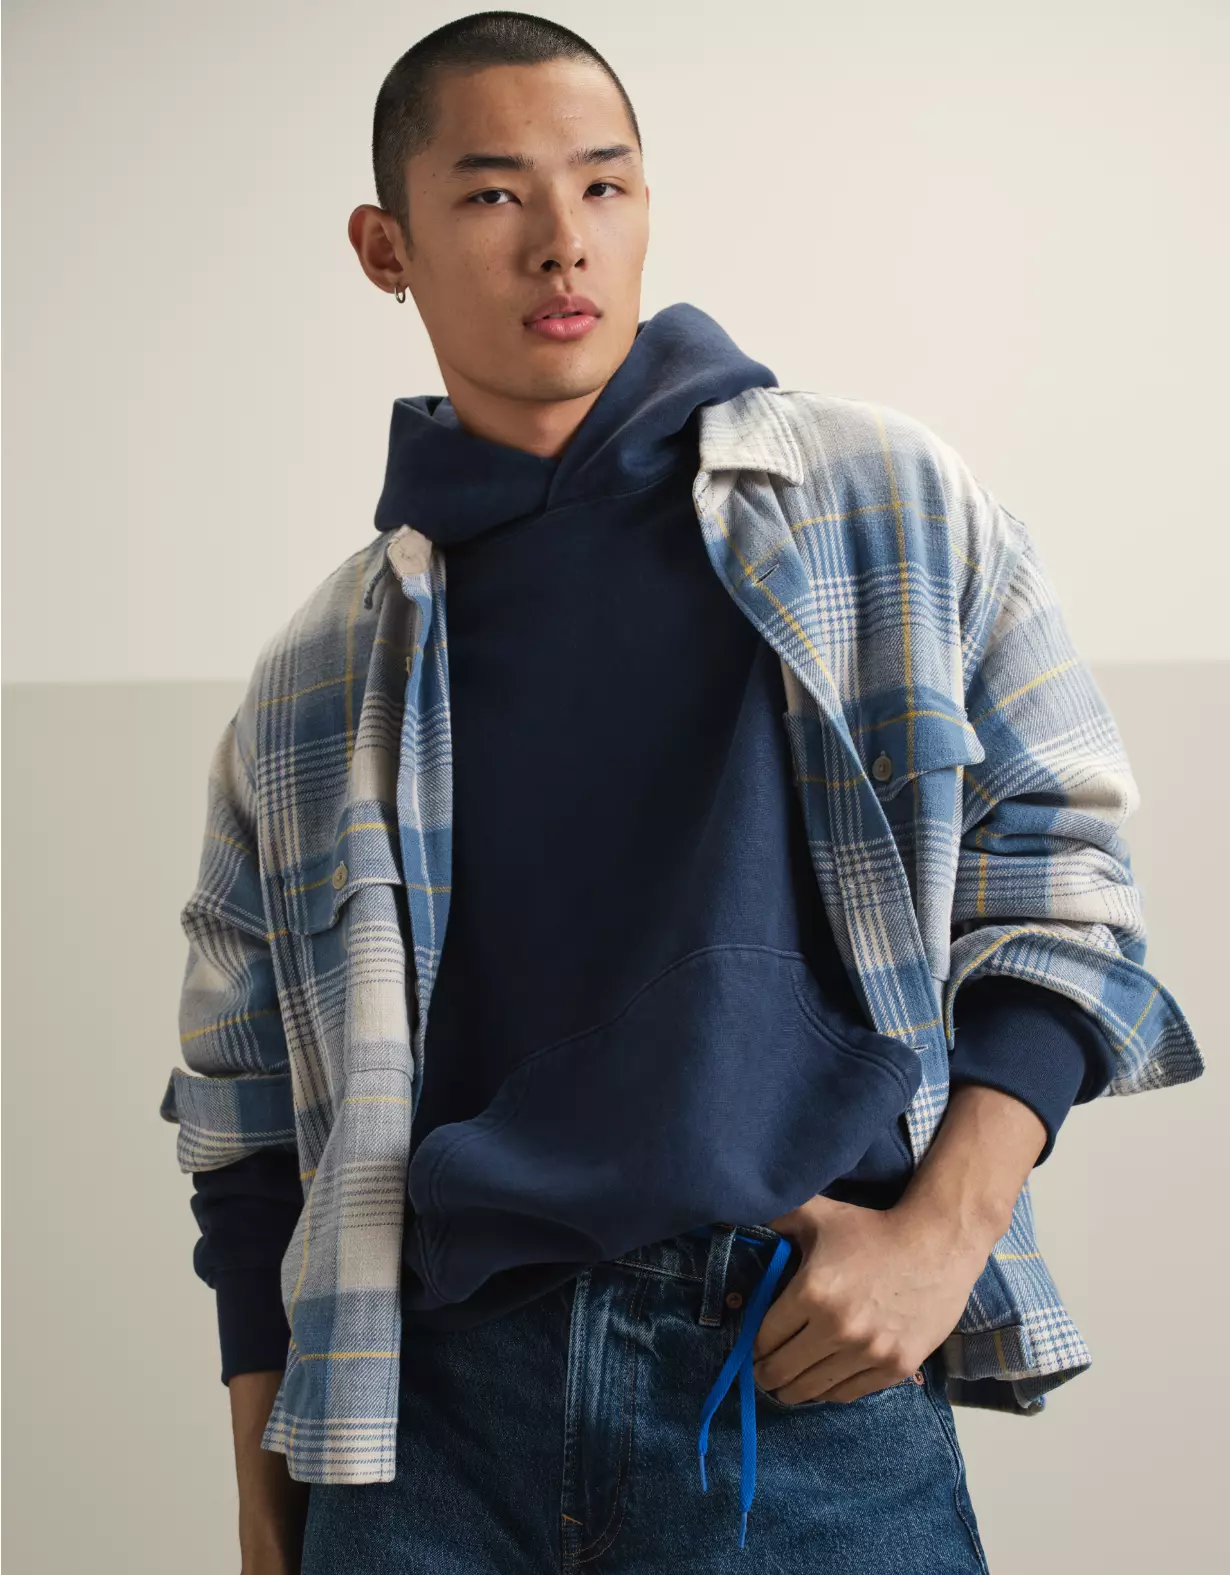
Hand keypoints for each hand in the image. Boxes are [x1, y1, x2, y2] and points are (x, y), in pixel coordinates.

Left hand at [750, 1192, 992, 1403]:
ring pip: (812, 1389)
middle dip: (766, 1373)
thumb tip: (739, 1209)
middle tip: (762, 1371)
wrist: (937, 1245)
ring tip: (786, 1384)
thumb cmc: (872, 1229)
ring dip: (793, 1389)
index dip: (753, 1345)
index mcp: (812, 1292)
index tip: (752, 1348)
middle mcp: (837, 1328)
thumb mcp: (818, 1214)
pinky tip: (820, 1383)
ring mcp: (868, 1352)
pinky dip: (828, 1392)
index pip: (764, 1337)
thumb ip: (777, 1216)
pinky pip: (847, 1394)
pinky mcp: (894, 1367)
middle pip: (783, 1370)